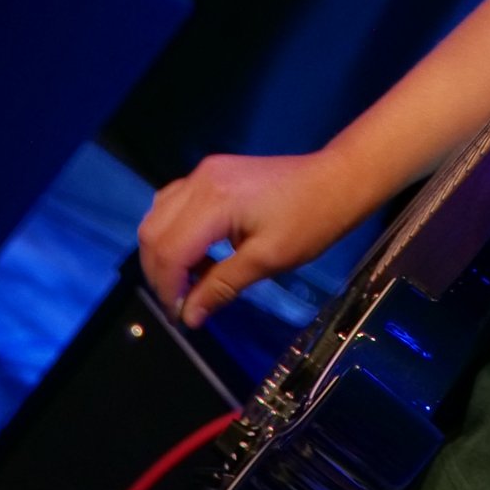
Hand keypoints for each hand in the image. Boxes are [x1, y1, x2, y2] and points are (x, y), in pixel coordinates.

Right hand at [140, 146, 368, 328]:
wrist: (337, 180)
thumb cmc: (310, 220)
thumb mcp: (268, 260)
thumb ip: (221, 286)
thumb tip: (188, 317)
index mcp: (213, 200)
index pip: (169, 250)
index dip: (167, 288)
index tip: (180, 316)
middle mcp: (200, 180)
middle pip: (152, 231)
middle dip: (159, 273)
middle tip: (181, 304)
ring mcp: (204, 173)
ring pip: (158, 216)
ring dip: (165, 253)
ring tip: (192, 282)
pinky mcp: (211, 173)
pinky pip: (174, 204)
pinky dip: (175, 233)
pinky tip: (199, 255)